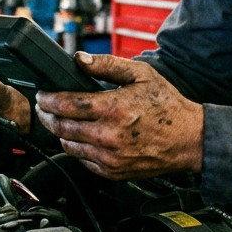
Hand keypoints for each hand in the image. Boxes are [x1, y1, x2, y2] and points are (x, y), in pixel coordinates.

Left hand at [35, 53, 203, 179]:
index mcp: (114, 109)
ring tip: (62, 120)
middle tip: (45, 107)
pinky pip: (82, 161)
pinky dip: (77, 149)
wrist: (188, 139)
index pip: (66, 105)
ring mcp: (109, 158)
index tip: (42, 95)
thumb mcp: (141, 74)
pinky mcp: (112, 172)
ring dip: (60, 132)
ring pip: (68, 146)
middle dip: (47, 115)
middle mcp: (108, 136)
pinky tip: (82, 137)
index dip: (48, 99)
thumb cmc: (167, 106)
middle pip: (61, 126)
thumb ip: (108, 65)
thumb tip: (80, 59)